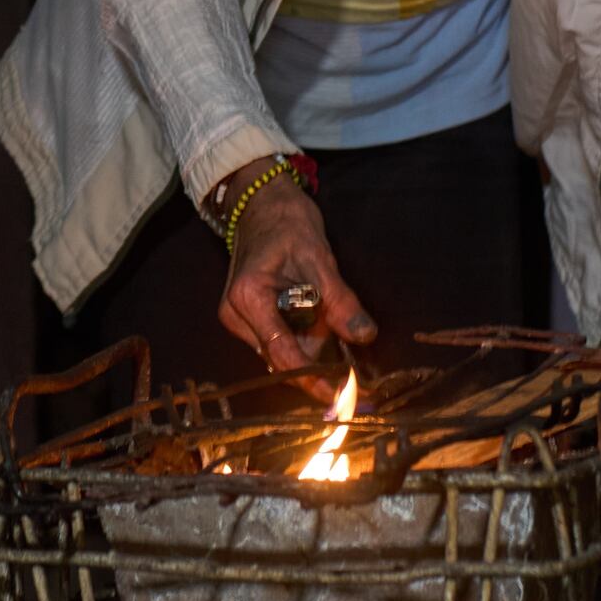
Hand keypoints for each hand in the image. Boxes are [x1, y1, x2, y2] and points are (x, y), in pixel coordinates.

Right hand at [216, 178, 374, 373]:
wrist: (262, 203)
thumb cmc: (288, 223)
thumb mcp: (320, 259)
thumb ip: (340, 301)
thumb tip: (364, 336)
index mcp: (248, 299)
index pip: (282, 354)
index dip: (315, 379)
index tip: (344, 396)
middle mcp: (236, 315)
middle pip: (281, 360)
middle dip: (319, 372)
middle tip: (359, 385)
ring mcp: (239, 319)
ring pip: (281, 354)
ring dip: (314, 358)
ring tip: (348, 363)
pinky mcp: (248, 319)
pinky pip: (279, 343)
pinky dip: (305, 346)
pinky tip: (329, 343)